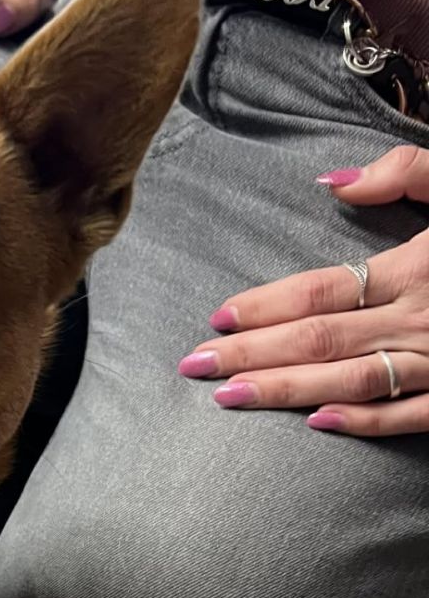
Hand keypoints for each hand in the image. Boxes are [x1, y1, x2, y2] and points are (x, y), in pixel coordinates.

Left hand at [178, 147, 428, 435]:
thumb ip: (406, 173)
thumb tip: (331, 183)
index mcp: (421, 266)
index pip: (323, 288)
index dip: (265, 303)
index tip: (217, 316)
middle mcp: (426, 316)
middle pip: (321, 338)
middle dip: (252, 353)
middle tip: (192, 364)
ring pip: (354, 381)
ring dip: (288, 391)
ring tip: (229, 397)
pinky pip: (414, 415)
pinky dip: (367, 422)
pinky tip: (316, 424)